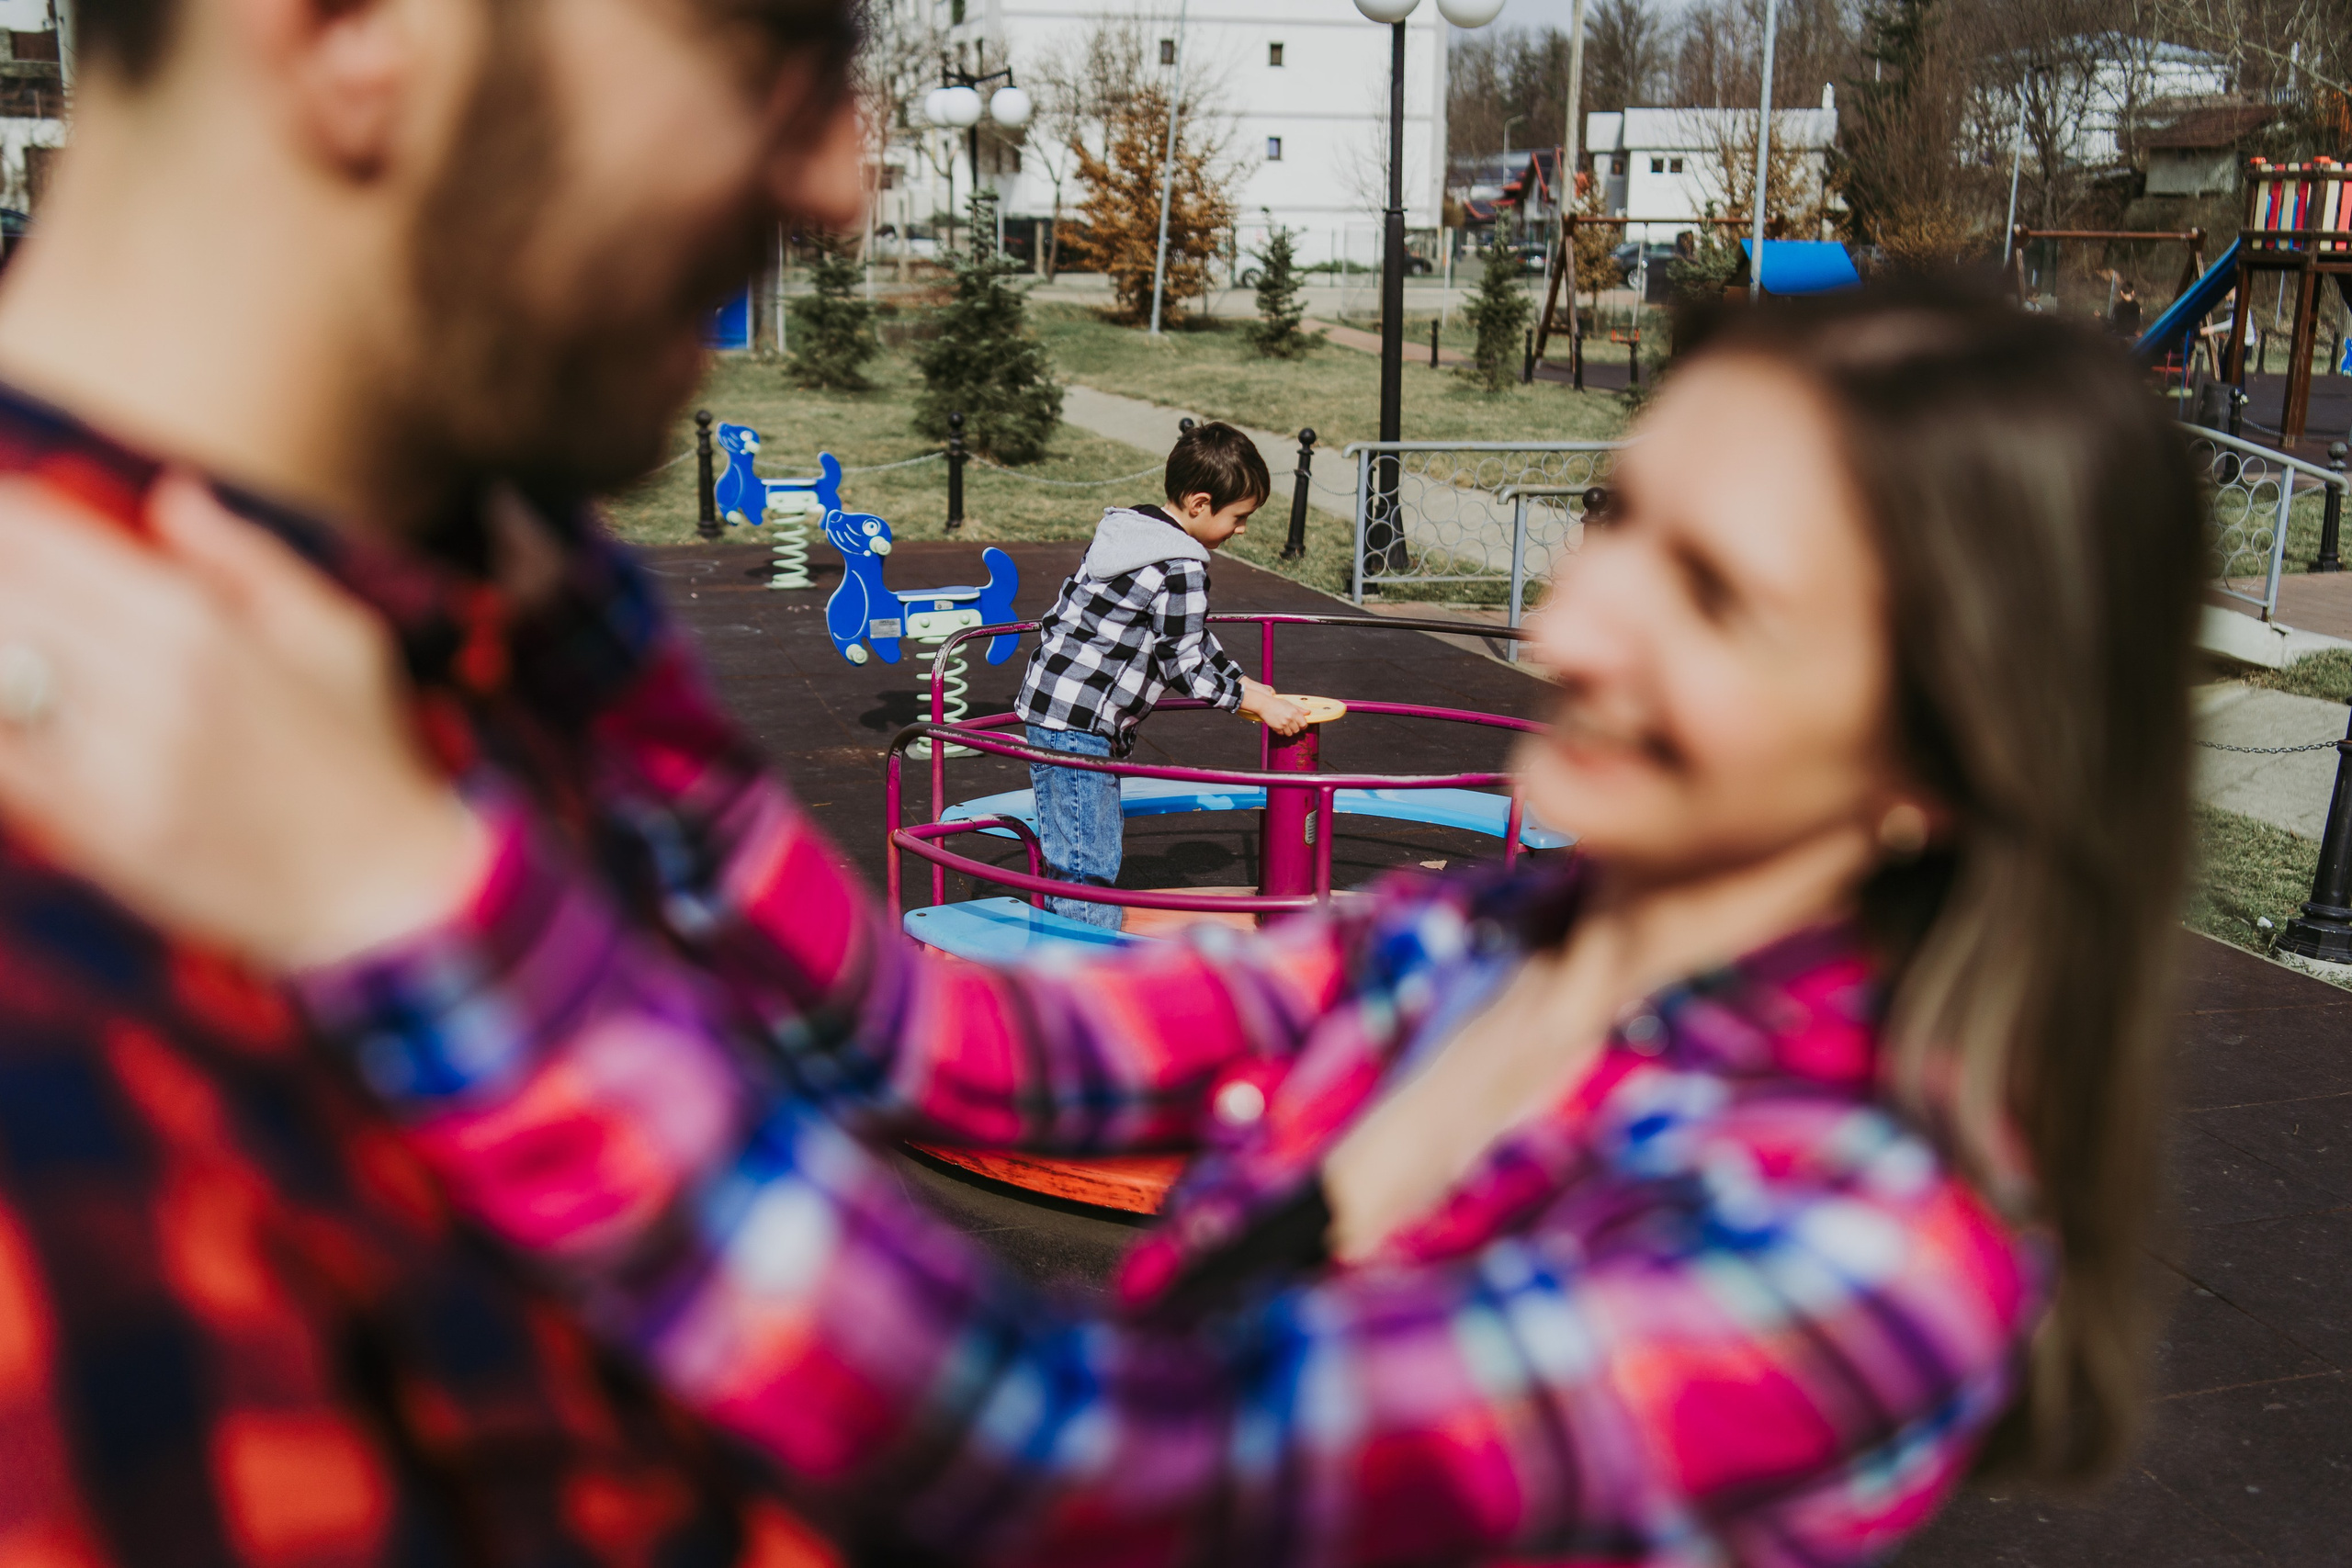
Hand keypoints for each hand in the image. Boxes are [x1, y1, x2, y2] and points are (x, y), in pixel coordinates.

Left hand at [0, 475, 486, 970]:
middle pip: (3, 599)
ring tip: (20, 652)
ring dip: (1, 654)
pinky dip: (4, 732)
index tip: (0, 516)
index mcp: (203, 620)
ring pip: (1, 676)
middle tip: (8, 591)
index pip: (41, 538)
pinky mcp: (105, 834)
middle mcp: (156, 681)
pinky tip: (18, 716)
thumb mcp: (337, 637)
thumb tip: (170, 496)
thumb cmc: (368, 756)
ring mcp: (124, 761)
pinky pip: (7, 763)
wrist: (390, 893)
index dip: (2, 518)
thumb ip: (245, 560)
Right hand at [1238, 678, 1310, 736]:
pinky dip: (1281, 731)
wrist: (1264, 704)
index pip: (1304, 724)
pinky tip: (1279, 725)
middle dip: (1295, 728)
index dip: (1303, 725)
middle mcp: (1290, 718)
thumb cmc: (1276, 703)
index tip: (1301, 725)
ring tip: (1285, 725)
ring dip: (1288, 731)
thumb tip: (1308, 712)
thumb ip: (1299, 709)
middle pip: (1297, 730)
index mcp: (1295, 712)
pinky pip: (1281, 733)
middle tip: (1291, 724)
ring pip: (1290, 733)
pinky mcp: (1277, 727)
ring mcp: (1283, 724)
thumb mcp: (1289, 704)